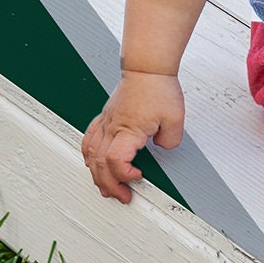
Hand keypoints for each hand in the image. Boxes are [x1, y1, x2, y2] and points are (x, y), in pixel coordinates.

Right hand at [81, 71, 184, 202]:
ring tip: (106, 187)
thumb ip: (170, 140)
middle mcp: (112, 128)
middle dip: (110, 185)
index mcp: (128, 130)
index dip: (124, 176)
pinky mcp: (106, 116)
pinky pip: (89, 139)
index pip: (115, 162)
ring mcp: (106, 122)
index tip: (139, 177)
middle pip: (99, 165)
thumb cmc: (159, 87)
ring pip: (91, 155)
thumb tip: (162, 148)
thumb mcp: (175, 118)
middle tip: (123, 195)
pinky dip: (88, 156)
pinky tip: (92, 162)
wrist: (148, 67)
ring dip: (97, 175)